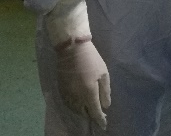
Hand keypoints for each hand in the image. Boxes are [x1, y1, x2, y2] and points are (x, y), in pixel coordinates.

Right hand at [45, 0, 110, 128]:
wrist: (72, 48)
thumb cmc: (91, 58)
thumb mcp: (103, 73)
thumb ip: (105, 91)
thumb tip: (106, 105)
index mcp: (89, 93)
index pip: (95, 112)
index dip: (100, 120)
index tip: (104, 125)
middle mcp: (77, 97)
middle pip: (84, 112)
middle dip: (91, 115)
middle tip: (98, 114)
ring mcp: (67, 94)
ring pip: (75, 109)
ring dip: (83, 111)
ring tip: (89, 109)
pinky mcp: (61, 90)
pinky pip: (68, 104)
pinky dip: (75, 106)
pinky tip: (79, 103)